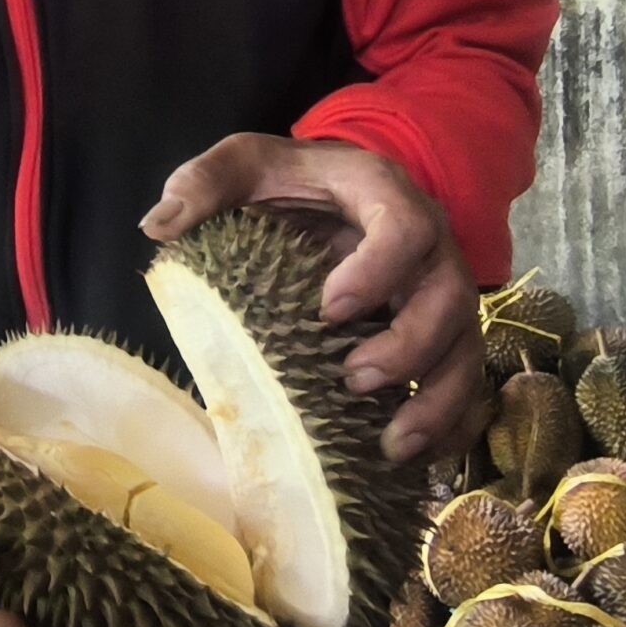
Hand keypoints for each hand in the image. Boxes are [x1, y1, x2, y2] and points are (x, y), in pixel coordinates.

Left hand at [141, 133, 486, 466]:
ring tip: (392, 444)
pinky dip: (451, 426)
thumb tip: (159, 225)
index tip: (330, 310)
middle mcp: (429, 247)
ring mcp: (441, 296)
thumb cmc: (287, 182)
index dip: (379, 269)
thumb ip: (204, 181)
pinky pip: (467, 386)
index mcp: (383, 195)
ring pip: (466, 349)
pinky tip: (415, 461)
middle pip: (449, 297)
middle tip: (354, 380)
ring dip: (438, 401)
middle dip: (410, 346)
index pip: (405, 226)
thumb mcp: (245, 164)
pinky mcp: (442, 338)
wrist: (327, 193)